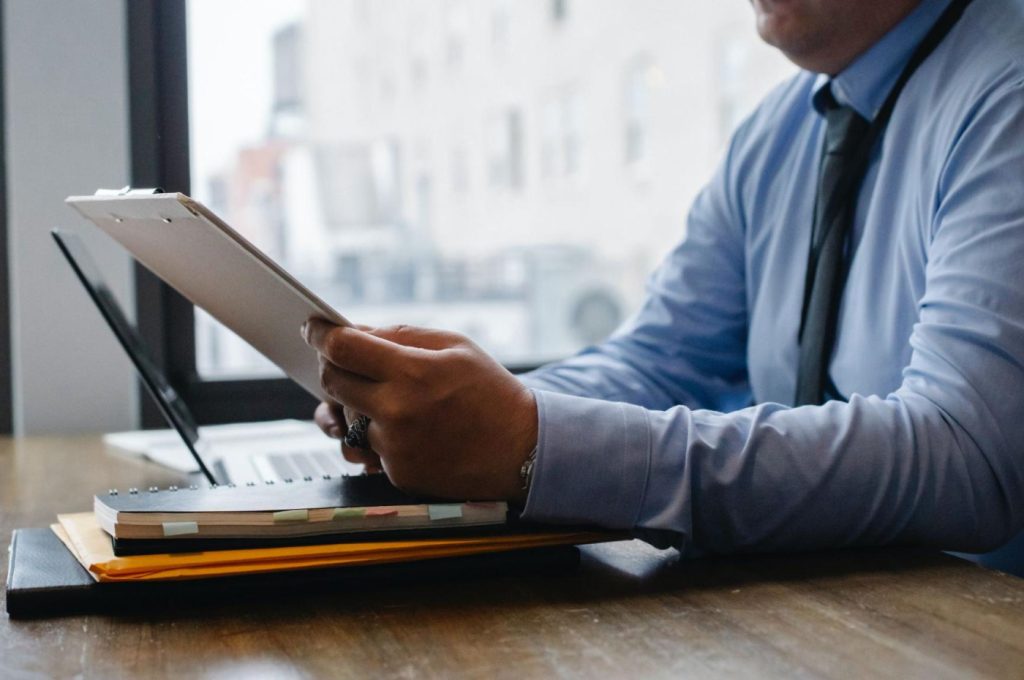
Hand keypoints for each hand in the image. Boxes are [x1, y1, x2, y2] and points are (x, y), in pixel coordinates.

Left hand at [303, 320, 536, 502]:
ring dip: (353, 403)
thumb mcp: (455, 346)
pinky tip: (406, 427)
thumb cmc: (491, 392)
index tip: (313, 327)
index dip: (320, 333)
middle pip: (333, 382)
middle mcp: (397, 412)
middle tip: (342, 358)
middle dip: (331, 365)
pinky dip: (378, 434)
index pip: (343, 347)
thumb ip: (401, 335)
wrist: (522, 450)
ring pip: (344, 419)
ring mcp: (395, 448)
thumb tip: (356, 331)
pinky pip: (368, 447)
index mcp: (412, 372)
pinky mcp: (397, 474)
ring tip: (382, 395)